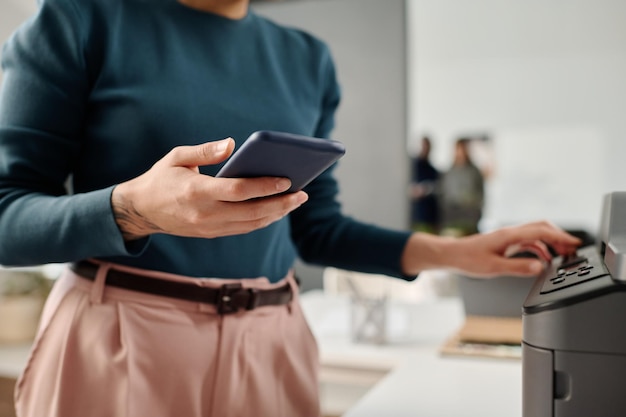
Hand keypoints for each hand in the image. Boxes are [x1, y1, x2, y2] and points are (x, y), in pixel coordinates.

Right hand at [111, 138, 308, 239]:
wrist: (141, 211)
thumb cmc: (161, 178)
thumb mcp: (177, 157)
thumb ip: (205, 150)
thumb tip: (233, 144)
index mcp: (196, 192)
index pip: (238, 191)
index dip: (265, 186)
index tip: (287, 180)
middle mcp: (205, 214)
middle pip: (252, 212)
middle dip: (281, 204)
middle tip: (303, 194)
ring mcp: (209, 228)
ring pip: (251, 224)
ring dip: (276, 214)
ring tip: (296, 201)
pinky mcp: (212, 234)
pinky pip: (244, 229)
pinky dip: (263, 220)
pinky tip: (277, 209)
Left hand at [401, 221, 581, 277]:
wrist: (451, 254)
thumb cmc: (467, 259)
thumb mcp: (494, 268)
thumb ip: (518, 267)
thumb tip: (540, 267)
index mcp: (509, 235)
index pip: (541, 231)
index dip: (560, 236)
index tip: (574, 243)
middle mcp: (510, 233)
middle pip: (541, 227)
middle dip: (558, 236)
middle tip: (572, 249)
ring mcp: (507, 236)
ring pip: (535, 234)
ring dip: (550, 242)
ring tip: (562, 255)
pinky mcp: (504, 242)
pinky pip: (527, 241)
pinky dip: (539, 248)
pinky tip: (543, 259)